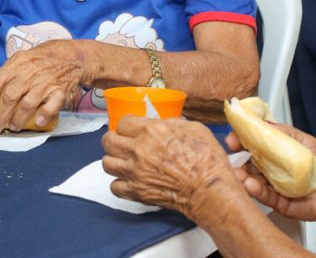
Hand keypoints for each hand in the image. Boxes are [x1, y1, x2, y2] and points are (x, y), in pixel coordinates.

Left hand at [0, 40, 83, 132]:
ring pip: (28, 103)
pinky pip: (52, 105)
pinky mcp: (60, 91)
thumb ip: (1, 76)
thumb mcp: (19, 61)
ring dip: (18, 119)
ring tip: (13, 127)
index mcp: (16, 64)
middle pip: (10, 96)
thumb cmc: (41, 60)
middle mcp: (29, 73)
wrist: (72, 56)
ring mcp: (45, 82)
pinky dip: (44, 115)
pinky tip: (37, 122)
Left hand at [102, 117, 237, 218]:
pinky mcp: (137, 192)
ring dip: (113, 159)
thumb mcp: (194, 128)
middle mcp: (138, 150)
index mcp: (151, 131)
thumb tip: (164, 123)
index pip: (123, 122)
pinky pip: (114, 187)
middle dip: (113, 139)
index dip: (127, 124)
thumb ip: (172, 123)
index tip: (130, 128)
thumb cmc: (206, 160)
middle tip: (121, 141)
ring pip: (106, 163)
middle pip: (108, 141)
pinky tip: (127, 180)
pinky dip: (118, 183)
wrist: (209, 190)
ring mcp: (135, 172)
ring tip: (122, 160)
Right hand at [225, 123, 315, 228]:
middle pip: (247, 164)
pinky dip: (257, 191)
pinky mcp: (280, 204)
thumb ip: (284, 133)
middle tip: (232, 153)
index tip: (234, 137)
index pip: (252, 146)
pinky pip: (266, 198)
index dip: (241, 141)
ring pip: (252, 182)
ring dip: (242, 177)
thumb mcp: (306, 141)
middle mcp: (271, 171)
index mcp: (275, 154)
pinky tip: (250, 185)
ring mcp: (274, 187)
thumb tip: (263, 122)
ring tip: (238, 172)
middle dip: (237, 159)